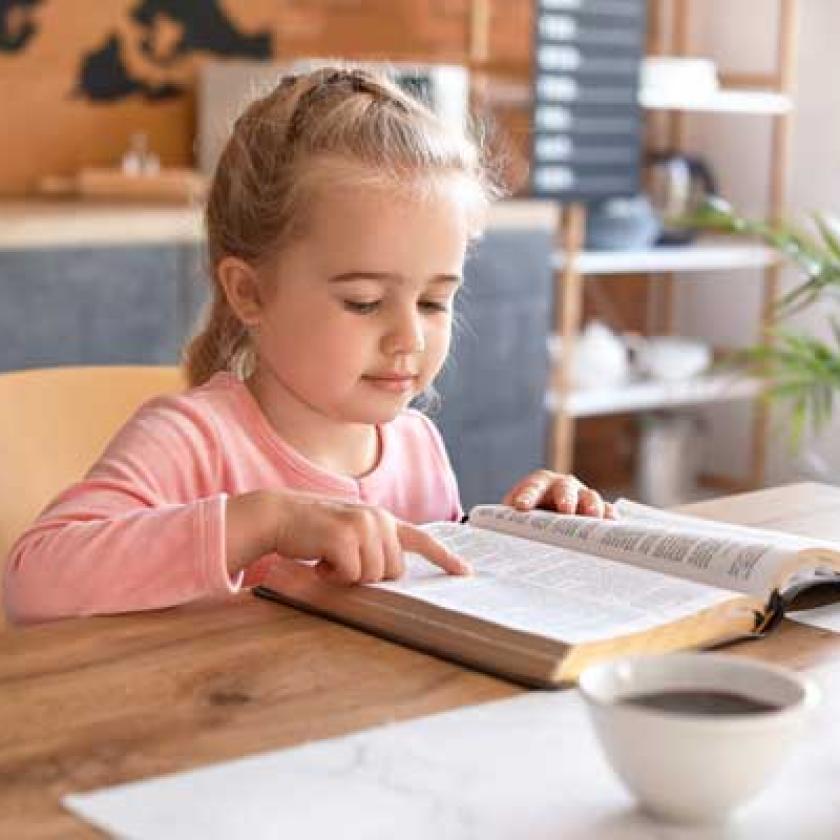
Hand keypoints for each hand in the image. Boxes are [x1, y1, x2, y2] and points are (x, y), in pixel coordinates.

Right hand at [272, 492, 471, 584]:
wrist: (278, 515)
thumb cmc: (313, 531)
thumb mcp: (350, 533)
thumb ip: (374, 547)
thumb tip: (391, 575)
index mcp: (383, 519)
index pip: (422, 538)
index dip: (444, 558)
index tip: (465, 572)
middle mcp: (378, 519)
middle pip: (394, 571)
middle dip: (368, 575)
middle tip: (342, 561)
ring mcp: (363, 525)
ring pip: (373, 576)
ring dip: (348, 576)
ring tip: (329, 557)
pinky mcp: (344, 537)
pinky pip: (350, 575)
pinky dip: (332, 575)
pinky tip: (319, 560)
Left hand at [502, 471, 615, 518]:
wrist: (546, 519)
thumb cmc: (527, 519)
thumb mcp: (516, 519)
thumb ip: (510, 524)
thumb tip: (502, 545)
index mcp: (538, 484)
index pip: (532, 488)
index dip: (527, 496)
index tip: (521, 506)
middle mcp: (562, 487)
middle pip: (565, 489)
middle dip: (565, 498)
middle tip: (565, 509)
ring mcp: (582, 497)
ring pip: (590, 497)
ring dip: (592, 506)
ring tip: (593, 517)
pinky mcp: (599, 511)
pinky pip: (607, 512)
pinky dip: (610, 517)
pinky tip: (612, 526)